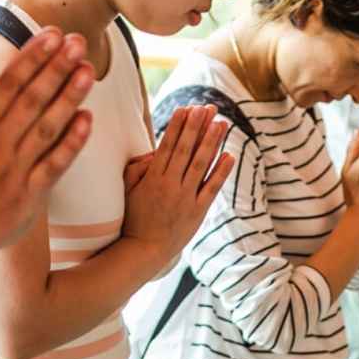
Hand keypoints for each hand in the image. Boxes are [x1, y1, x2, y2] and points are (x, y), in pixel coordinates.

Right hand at [0, 29, 95, 261]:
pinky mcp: (26, 199)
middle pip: (34, 99)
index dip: (33, 56)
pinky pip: (55, 166)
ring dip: (71, 98)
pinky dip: (72, 143)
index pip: (9, 83)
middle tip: (78, 41)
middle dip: (58, 67)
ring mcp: (14, 173)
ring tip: (89, 71)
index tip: (52, 34)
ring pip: (48, 128)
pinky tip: (88, 120)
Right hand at [121, 105, 236, 259]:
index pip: (168, 145)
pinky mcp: (197, 211)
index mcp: (153, 177)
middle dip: (197, 126)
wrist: (144, 250)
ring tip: (222, 123)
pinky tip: (230, 155)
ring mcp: (185, 198)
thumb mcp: (127, 190)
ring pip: (201, 164)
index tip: (186, 108)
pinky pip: (211, 188)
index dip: (178, 125)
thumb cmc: (134, 218)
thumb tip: (153, 150)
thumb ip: (137, 168)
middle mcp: (170, 184)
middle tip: (207, 107)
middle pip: (186, 149)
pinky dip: (221, 171)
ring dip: (212, 142)